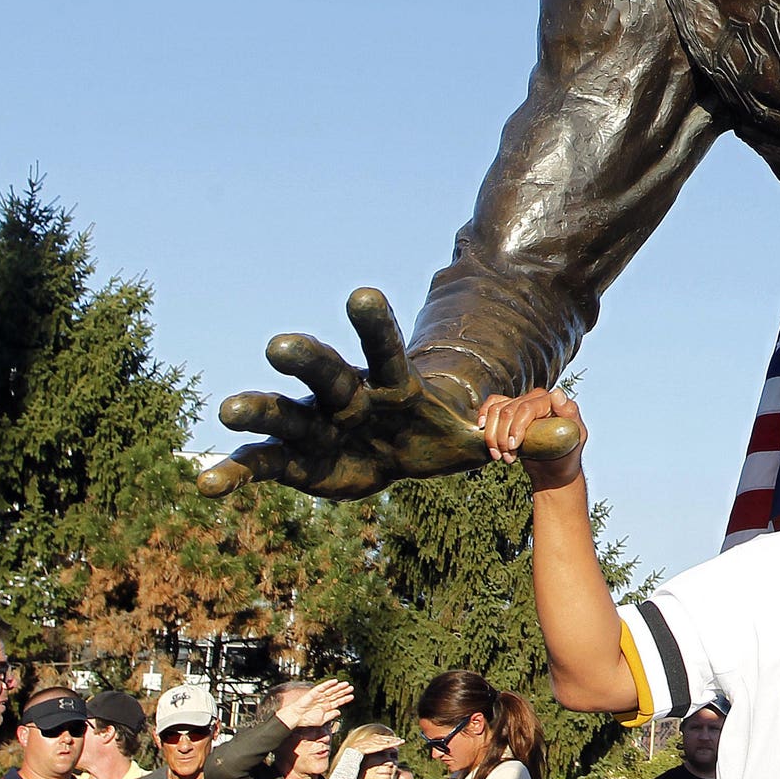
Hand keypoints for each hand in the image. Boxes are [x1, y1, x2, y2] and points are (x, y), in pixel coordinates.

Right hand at [198, 288, 582, 498]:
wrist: (400, 452)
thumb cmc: (441, 435)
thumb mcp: (487, 438)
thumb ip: (527, 435)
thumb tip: (574, 432)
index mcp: (394, 386)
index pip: (387, 351)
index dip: (376, 326)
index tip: (363, 294)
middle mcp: (348, 397)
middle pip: (329, 373)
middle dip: (309, 360)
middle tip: (283, 343)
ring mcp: (317, 426)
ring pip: (285, 414)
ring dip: (259, 410)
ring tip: (229, 408)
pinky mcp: (295, 460)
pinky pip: (261, 465)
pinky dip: (234, 472)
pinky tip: (205, 484)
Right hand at [276, 679, 354, 730]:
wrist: (297, 717)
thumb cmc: (307, 720)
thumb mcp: (322, 720)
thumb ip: (331, 715)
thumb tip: (339, 712)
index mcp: (325, 707)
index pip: (337, 702)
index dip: (344, 699)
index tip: (352, 696)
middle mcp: (323, 700)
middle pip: (336, 694)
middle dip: (344, 691)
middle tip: (351, 688)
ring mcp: (319, 696)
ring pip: (331, 690)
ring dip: (339, 687)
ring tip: (346, 684)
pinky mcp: (314, 692)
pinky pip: (322, 687)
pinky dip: (328, 684)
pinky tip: (335, 681)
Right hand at [478, 389, 587, 492]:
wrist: (555, 468)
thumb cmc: (568, 453)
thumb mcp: (576, 435)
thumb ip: (570, 413)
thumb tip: (557, 393)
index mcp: (551, 401)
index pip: (526, 408)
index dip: (516, 427)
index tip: (513, 447)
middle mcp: (535, 398)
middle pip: (508, 411)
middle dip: (503, 437)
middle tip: (508, 458)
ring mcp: (520, 403)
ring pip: (496, 411)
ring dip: (492, 436)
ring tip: (500, 456)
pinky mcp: (509, 412)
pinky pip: (492, 406)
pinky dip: (483, 417)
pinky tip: (481, 428)